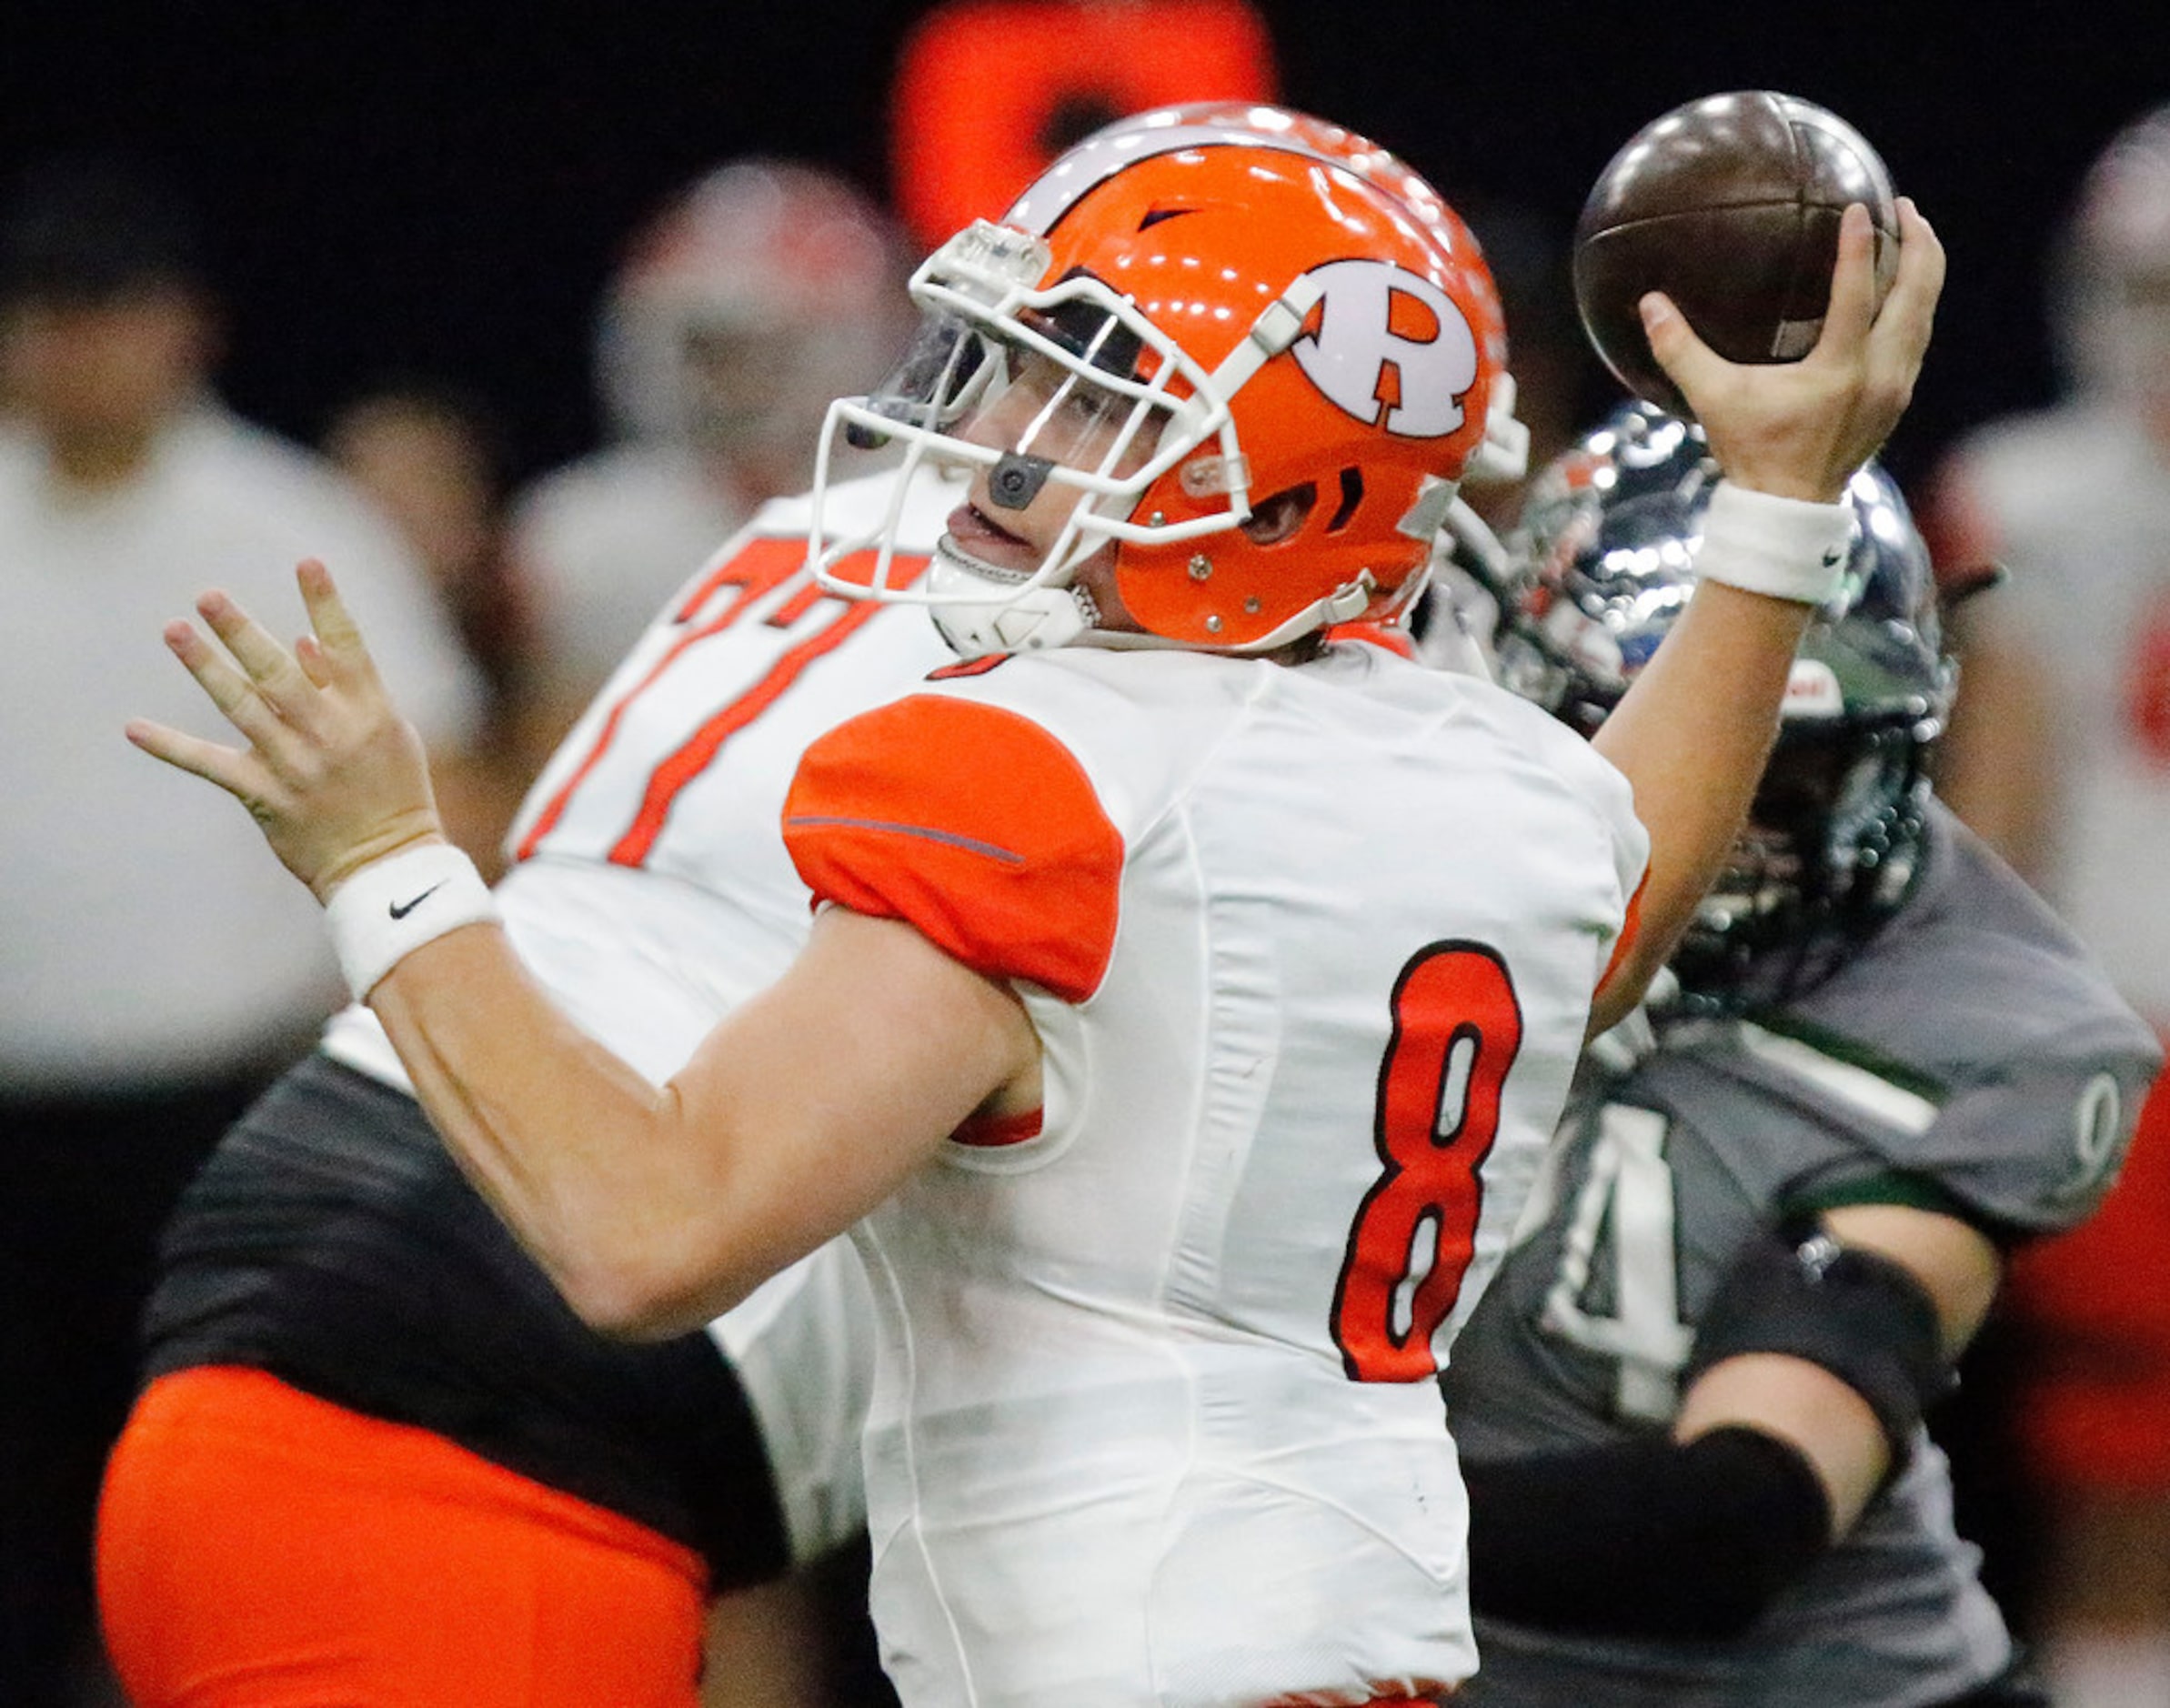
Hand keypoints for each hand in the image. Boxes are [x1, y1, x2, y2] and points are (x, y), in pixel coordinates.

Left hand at [126, 559, 444, 901]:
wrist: (387, 863)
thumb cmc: (392, 790)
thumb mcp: (388, 734)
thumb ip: (347, 690)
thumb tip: (303, 643)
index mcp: (369, 712)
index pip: (348, 647)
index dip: (328, 603)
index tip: (307, 561)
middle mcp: (331, 733)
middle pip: (280, 673)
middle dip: (244, 632)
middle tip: (208, 595)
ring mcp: (296, 765)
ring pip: (242, 708)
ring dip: (205, 667)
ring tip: (175, 630)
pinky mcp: (266, 797)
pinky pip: (211, 766)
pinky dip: (172, 746)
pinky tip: (133, 727)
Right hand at [1644, 197, 1945, 501]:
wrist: (1788, 508)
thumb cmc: (1751, 452)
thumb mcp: (1713, 399)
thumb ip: (1680, 350)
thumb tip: (1650, 304)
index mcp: (1838, 371)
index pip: (1858, 295)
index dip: (1860, 247)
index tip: (1862, 207)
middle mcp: (1878, 375)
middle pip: (1917, 295)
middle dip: (1918, 244)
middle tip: (1905, 207)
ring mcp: (1895, 388)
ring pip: (1925, 315)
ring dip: (1925, 271)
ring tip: (1915, 236)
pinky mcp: (1897, 399)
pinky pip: (1918, 339)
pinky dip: (1917, 305)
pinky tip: (1904, 290)